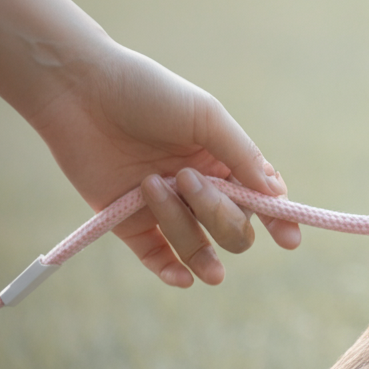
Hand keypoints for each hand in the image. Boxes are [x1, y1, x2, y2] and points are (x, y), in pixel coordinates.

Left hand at [26, 43, 299, 286]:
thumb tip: (275, 195)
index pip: (262, 200)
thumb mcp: (206, 115)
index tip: (288, 239)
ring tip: (150, 186)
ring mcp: (166, 208)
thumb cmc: (148, 93)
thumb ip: (242, 155)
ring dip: (182, 227)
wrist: (80, 90)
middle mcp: (200, 189)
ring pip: (196, 244)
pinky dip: (171, 270)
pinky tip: (183, 278)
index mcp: (224, 161)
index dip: (278, 220)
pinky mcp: (128, 220)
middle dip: (218, 213)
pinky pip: (157, 256)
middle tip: (185, 178)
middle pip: (233, 229)